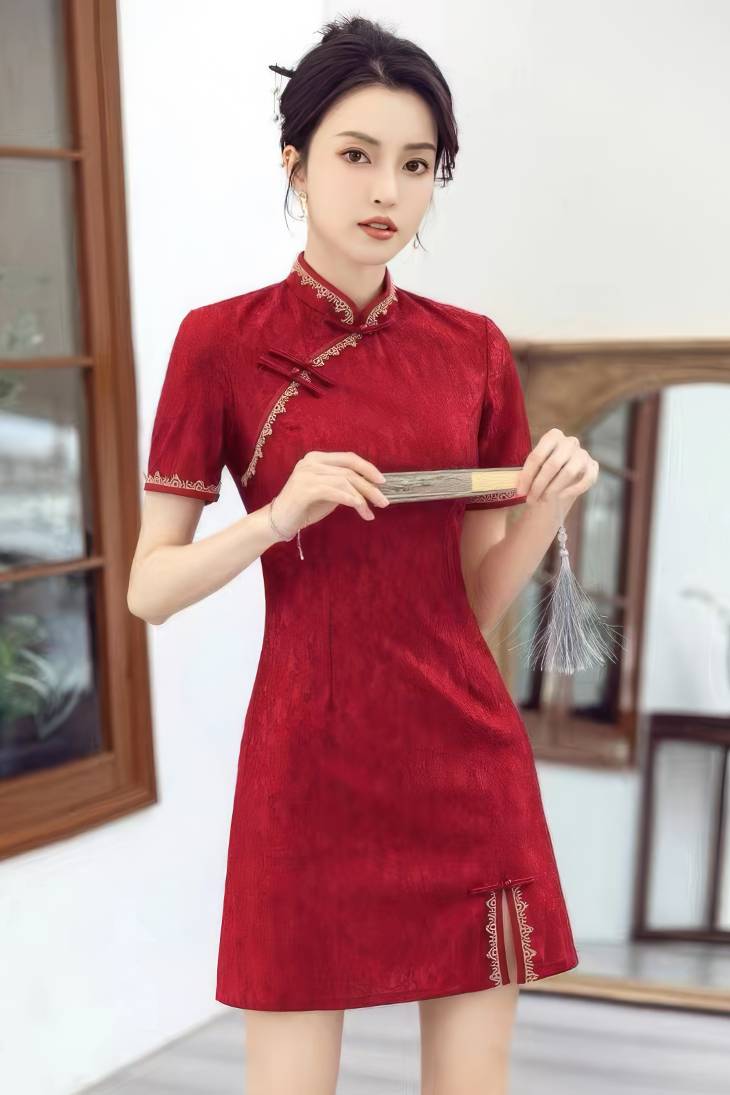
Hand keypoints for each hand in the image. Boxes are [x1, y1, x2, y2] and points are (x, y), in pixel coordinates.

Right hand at [270, 450, 389, 536]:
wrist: (277, 521)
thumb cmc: (303, 508)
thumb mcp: (328, 493)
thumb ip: (343, 485)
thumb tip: (369, 488)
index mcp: (317, 458)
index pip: (348, 458)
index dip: (367, 468)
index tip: (382, 481)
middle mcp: (311, 462)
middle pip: (349, 470)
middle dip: (370, 486)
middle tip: (383, 501)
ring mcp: (307, 474)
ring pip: (345, 481)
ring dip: (362, 498)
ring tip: (370, 512)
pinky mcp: (305, 488)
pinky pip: (335, 491)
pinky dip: (351, 500)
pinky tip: (360, 509)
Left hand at [515, 428, 598, 506]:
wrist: (561, 478)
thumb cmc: (541, 471)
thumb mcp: (533, 467)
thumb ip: (526, 471)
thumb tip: (513, 486)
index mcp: (553, 436)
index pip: (537, 456)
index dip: (527, 476)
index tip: (519, 492)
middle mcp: (570, 441)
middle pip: (552, 464)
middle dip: (539, 485)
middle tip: (530, 499)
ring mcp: (583, 453)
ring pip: (568, 472)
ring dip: (553, 489)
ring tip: (542, 499)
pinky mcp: (593, 466)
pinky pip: (586, 480)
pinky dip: (572, 490)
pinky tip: (560, 497)